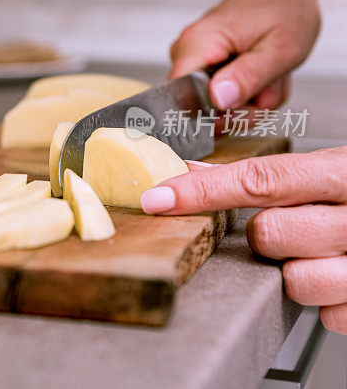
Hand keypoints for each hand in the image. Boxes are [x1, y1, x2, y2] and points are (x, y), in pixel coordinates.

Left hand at [140, 148, 346, 333]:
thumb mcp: (338, 172)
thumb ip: (273, 177)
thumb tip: (196, 173)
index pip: (259, 181)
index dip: (201, 191)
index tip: (158, 198)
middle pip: (269, 234)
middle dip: (269, 233)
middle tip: (298, 225)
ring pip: (293, 280)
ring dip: (297, 270)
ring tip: (327, 253)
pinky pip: (326, 315)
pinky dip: (330, 299)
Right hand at [170, 0, 319, 110]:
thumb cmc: (283, 7)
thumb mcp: (280, 48)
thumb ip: (249, 76)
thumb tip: (218, 101)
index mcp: (198, 44)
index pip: (180, 97)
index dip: (211, 115)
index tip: (245, 109)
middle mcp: (185, 53)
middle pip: (199, 108)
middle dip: (241, 110)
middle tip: (269, 88)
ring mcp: (190, 61)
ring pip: (212, 107)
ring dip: (248, 102)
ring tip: (269, 77)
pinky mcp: (199, 69)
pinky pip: (218, 99)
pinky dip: (245, 95)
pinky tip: (259, 77)